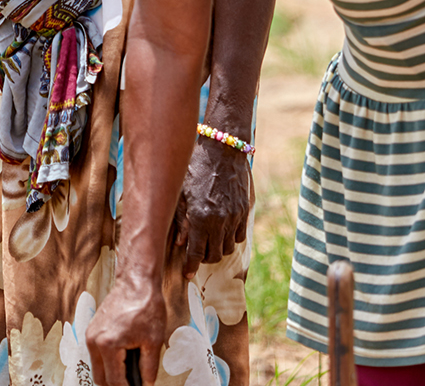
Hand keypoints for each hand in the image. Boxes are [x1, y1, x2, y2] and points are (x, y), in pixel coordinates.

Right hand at [84, 275, 166, 385]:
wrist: (136, 282)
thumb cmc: (146, 306)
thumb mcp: (153, 341)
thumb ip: (149, 368)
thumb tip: (146, 384)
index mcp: (108, 345)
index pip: (115, 382)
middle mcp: (94, 341)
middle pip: (100, 379)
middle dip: (116, 385)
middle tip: (133, 383)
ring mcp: (91, 335)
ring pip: (97, 368)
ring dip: (111, 374)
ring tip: (131, 372)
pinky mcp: (93, 330)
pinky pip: (97, 355)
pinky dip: (108, 362)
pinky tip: (124, 359)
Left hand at [174, 138, 251, 273]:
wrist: (222, 149)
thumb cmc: (196, 167)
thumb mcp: (181, 191)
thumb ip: (181, 219)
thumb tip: (179, 243)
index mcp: (200, 217)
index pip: (196, 253)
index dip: (190, 266)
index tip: (187, 274)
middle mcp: (219, 221)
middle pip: (214, 255)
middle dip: (204, 258)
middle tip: (197, 253)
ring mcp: (235, 216)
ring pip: (229, 247)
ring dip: (218, 248)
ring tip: (209, 241)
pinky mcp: (245, 210)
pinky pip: (240, 235)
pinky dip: (231, 238)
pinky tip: (222, 230)